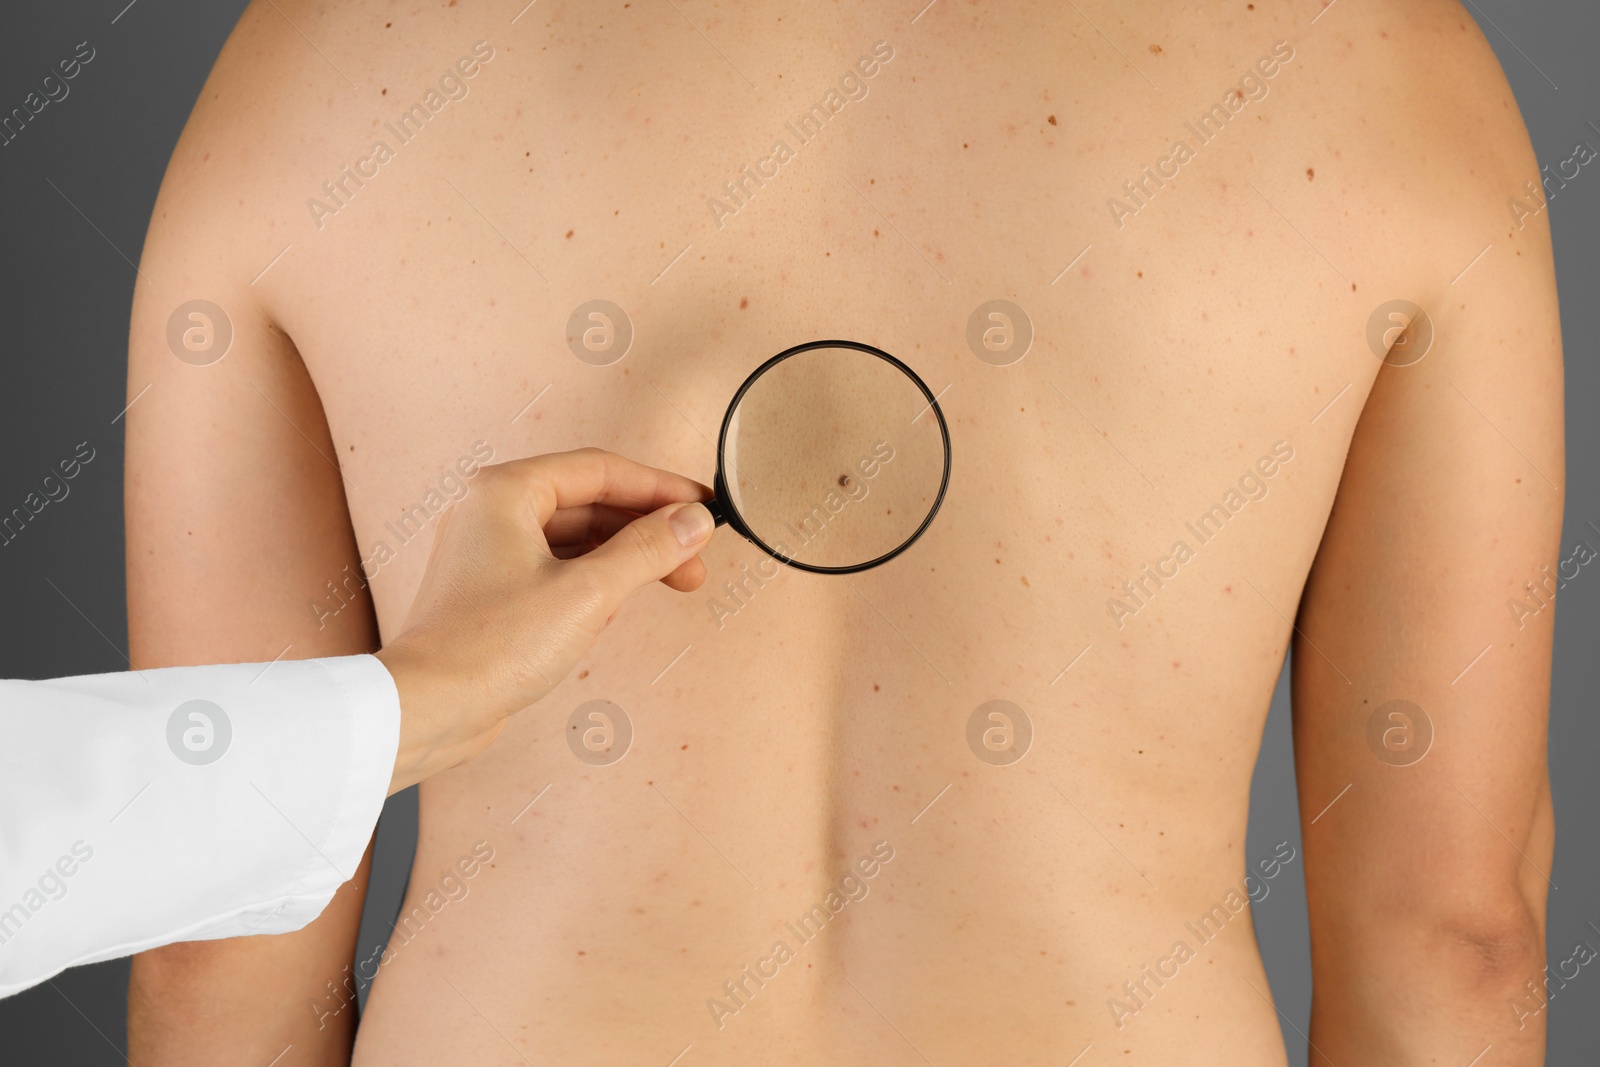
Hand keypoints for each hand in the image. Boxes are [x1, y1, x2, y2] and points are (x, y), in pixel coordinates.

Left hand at [374, 448, 714, 793]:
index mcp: (506, 490)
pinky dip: (594, 579)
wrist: (428, 707)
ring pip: (575, 537)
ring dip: (625, 556)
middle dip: (647, 529)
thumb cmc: (491, 647)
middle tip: (694, 557)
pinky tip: (619, 605)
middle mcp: (492, 510)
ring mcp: (489, 550)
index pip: (601, 470)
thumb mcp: (588, 594)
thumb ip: (647, 551)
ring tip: (671, 581)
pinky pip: (556, 567)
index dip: (660, 489)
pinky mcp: (491, 590)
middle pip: (590, 502)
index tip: (703, 508)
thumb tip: (693, 522)